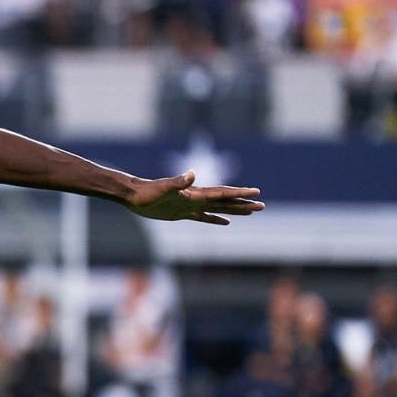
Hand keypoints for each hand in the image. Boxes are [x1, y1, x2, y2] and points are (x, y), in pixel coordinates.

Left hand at [122, 170, 263, 225]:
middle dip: (243, 204)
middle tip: (262, 205)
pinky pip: (203, 217)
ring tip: (251, 212)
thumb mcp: (163, 188)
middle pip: (225, 201)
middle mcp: (196, 198)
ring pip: (218, 208)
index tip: (256, 193)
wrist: (134, 195)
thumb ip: (178, 182)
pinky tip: (226, 222)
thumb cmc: (147, 192)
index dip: (239, 194)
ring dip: (234, 210)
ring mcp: (190, 206)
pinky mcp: (182, 213)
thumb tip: (191, 173)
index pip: (222, 193)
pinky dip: (215, 219)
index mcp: (195, 193)